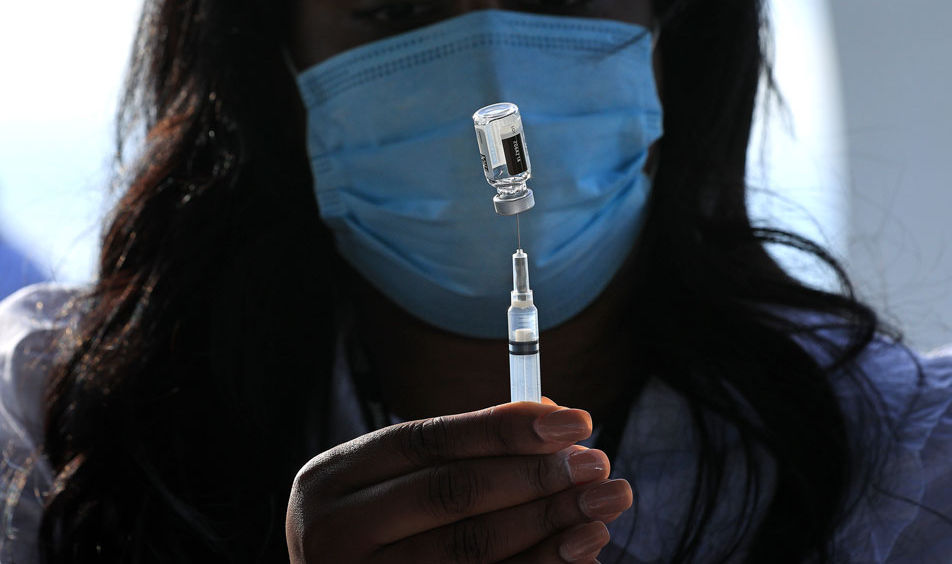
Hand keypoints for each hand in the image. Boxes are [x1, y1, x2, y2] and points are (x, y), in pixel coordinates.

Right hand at [285, 401, 631, 562]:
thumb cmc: (383, 531)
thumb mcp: (396, 485)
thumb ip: (464, 452)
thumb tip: (552, 417)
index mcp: (333, 480)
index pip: (428, 441)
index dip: (504, 428)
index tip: (574, 420)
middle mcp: (335, 534)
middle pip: (450, 493)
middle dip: (534, 475)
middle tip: (597, 463)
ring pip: (469, 550)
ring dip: (547, 524)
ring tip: (603, 506)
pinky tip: (581, 550)